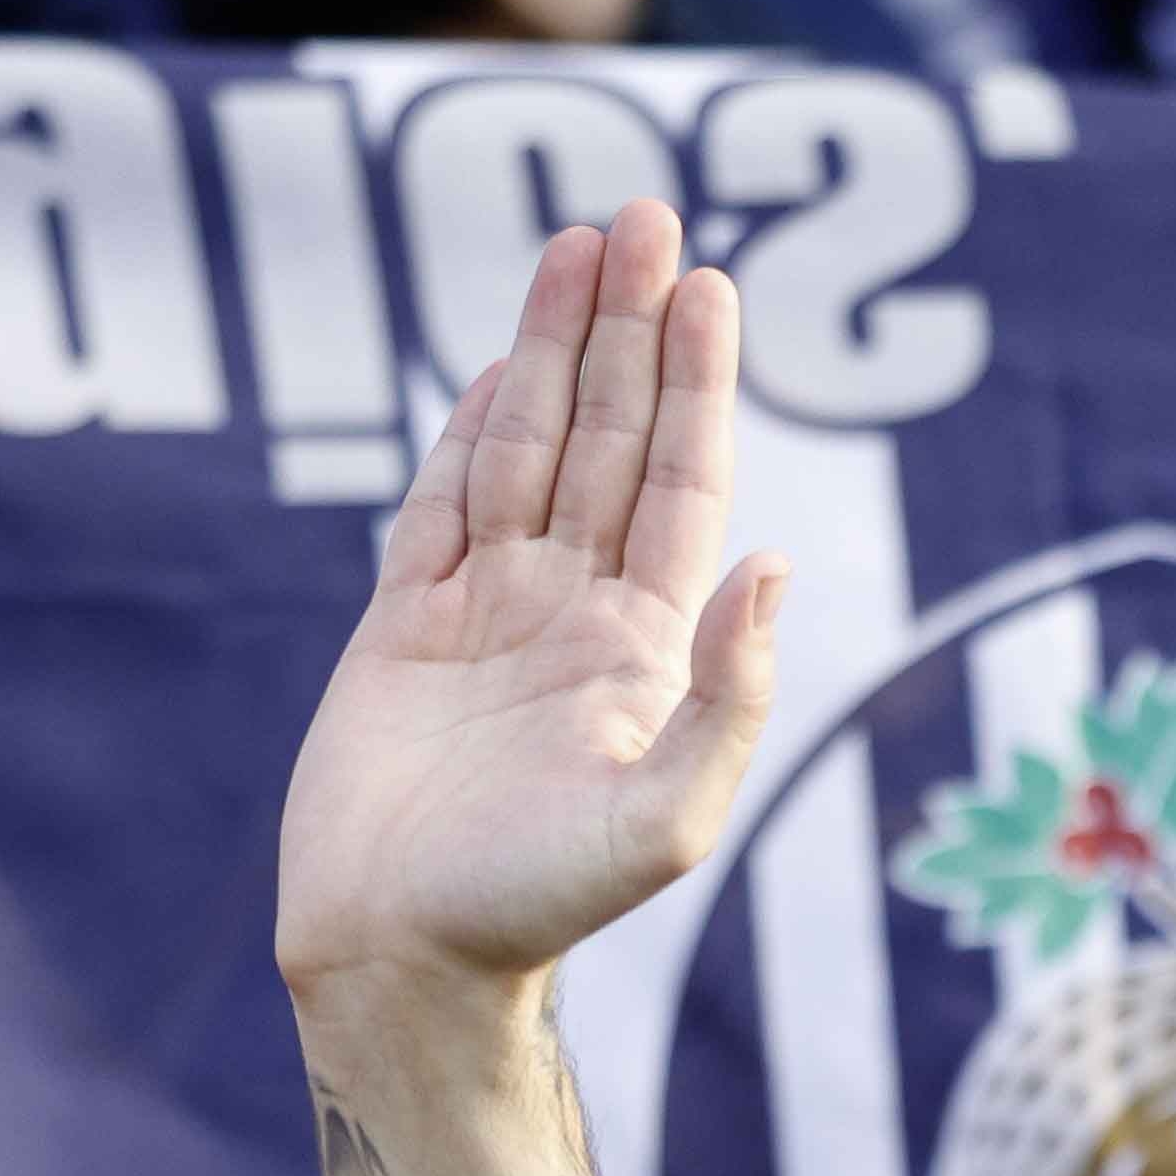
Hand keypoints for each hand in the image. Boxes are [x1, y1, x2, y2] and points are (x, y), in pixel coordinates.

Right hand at [275, 201, 795, 1014]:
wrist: (402, 962)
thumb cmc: (537, 908)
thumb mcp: (666, 819)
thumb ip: (727, 696)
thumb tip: (772, 563)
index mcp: (642, 645)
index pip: (680, 483)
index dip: (695, 382)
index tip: (709, 284)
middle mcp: (573, 613)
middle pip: (610, 439)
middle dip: (627, 329)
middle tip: (644, 213)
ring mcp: (487, 615)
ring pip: (528, 451)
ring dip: (553, 350)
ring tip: (579, 243)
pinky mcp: (402, 631)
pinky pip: (440, 509)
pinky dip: (469, 432)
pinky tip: (501, 366)